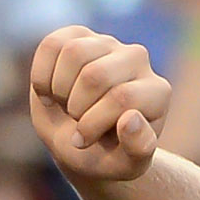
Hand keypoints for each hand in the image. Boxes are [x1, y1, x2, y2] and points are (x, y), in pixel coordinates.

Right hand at [28, 27, 174, 184]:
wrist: (80, 143)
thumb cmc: (107, 155)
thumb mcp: (126, 165)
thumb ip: (137, 148)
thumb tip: (131, 118)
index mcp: (157, 92)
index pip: (122, 97)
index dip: (91, 124)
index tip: (83, 142)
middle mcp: (138, 59)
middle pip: (95, 75)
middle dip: (75, 107)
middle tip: (76, 121)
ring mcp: (108, 43)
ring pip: (73, 53)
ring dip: (59, 89)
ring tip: (67, 105)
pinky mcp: (78, 35)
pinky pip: (51, 46)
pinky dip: (42, 77)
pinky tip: (51, 92)